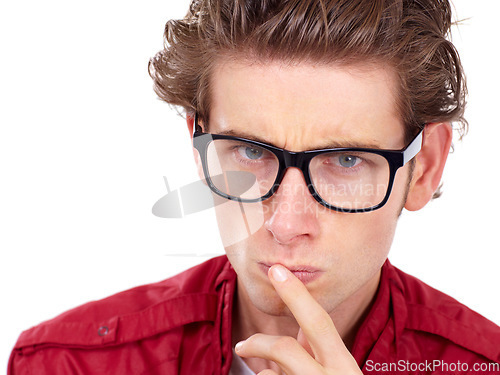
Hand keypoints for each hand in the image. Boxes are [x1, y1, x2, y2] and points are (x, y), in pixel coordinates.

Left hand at [234, 264, 362, 374]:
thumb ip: (320, 351)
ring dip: (263, 367)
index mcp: (342, 365)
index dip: (297, 294)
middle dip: (262, 341)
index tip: (277, 271)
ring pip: (274, 373)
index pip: (319, 323)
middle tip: (242, 344)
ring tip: (258, 361)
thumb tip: (300, 330)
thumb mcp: (339, 369)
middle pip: (287, 350)